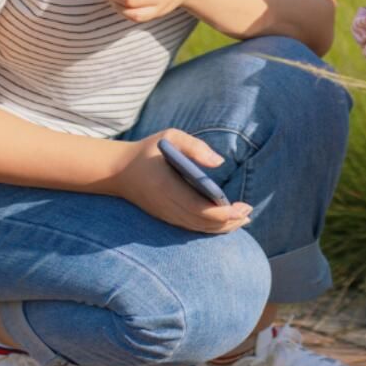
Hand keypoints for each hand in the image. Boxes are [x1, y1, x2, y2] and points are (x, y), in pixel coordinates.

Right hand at [110, 129, 250, 233]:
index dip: (223, 213)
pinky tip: (226, 222)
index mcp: (167, 187)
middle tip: (249, 212)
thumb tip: (219, 163)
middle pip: (203, 223)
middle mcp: (166, 206)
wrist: (117, 171)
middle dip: (229, 221)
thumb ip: (195, 146)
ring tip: (244, 218)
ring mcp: (165, 215)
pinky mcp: (166, 218)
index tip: (243, 207)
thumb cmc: (148, 151)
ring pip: (198, 229)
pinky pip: (192, 228)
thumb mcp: (170, 137)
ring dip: (223, 227)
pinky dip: (210, 228)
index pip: (199, 208)